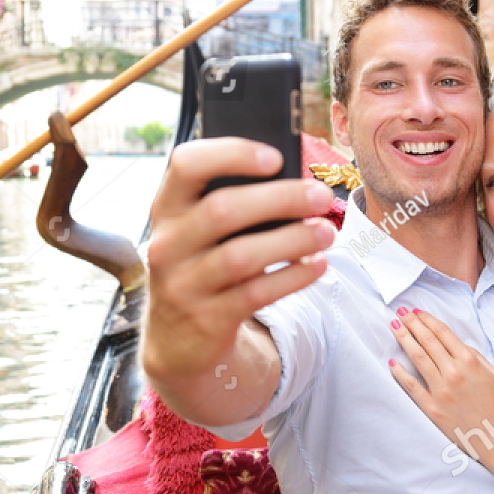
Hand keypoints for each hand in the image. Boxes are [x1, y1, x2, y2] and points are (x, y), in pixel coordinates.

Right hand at [142, 138, 334, 386]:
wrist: (177, 340)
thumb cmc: (202, 266)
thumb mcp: (199, 233)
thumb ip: (232, 205)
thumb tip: (295, 188)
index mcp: (167, 209)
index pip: (186, 164)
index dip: (231, 154)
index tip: (276, 157)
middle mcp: (168, 244)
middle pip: (221, 209)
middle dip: (280, 198)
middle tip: (320, 196)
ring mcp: (184, 285)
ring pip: (241, 256)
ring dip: (292, 240)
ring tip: (326, 232)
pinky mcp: (207, 319)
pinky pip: (256, 294)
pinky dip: (292, 277)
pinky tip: (317, 265)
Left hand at [387, 308, 493, 458]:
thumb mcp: (491, 373)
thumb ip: (474, 355)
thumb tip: (454, 343)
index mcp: (469, 361)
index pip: (443, 333)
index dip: (428, 319)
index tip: (417, 312)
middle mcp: (454, 372)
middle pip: (428, 340)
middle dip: (412, 323)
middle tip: (401, 312)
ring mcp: (441, 390)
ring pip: (418, 357)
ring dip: (404, 338)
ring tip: (394, 326)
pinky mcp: (432, 408)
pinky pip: (412, 386)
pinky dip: (400, 373)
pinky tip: (392, 362)